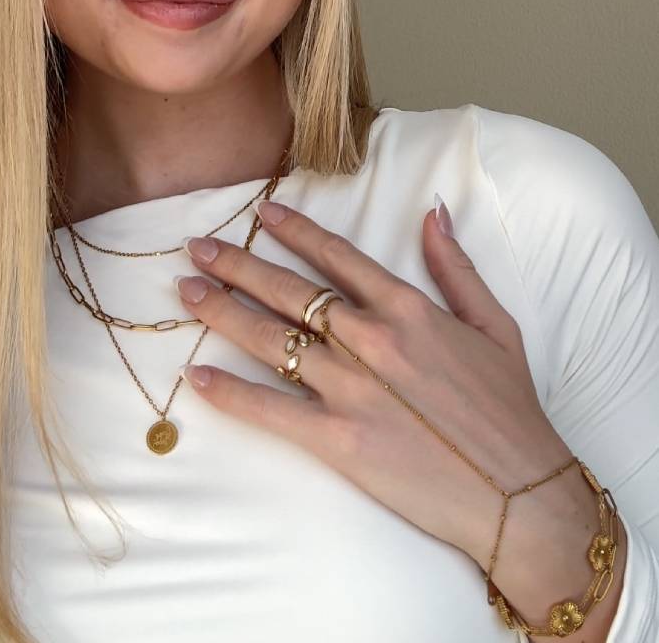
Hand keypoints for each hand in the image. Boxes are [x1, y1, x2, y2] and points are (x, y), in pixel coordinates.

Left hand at [174, 197, 574, 566]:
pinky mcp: (338, 438)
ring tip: (186, 293)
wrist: (519, 493)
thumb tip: (432, 211)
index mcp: (407, 308)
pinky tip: (197, 378)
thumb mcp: (496, 324)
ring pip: (270, 338)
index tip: (260, 214)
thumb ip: (456, 266)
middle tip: (196, 248)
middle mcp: (371, 339)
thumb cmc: (509, 408)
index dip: (294, 231)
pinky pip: (271, 409)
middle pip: (288, 291)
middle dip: (236, 264)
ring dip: (221, 312)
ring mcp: (350, 388)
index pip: (336, 257)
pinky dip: (230, 394)